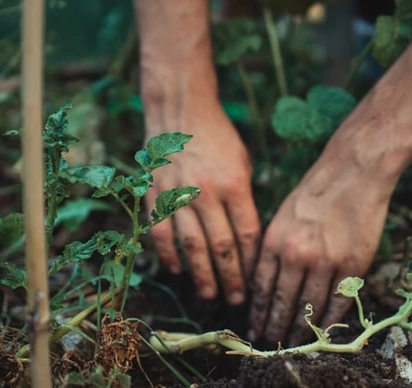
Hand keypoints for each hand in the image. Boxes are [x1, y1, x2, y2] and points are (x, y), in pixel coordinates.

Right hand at [144, 104, 260, 304]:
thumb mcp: (243, 164)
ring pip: (191, 246)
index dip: (251, 262)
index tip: (255, 281)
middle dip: (230, 278)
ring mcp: (178, 194)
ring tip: (209, 295)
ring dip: (201, 275)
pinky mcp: (155, 194)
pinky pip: (161, 233)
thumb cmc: (218, 138)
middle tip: (236, 301)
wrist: (180, 111)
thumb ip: (245, 200)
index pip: (247, 234)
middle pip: (221, 246)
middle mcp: (206, 192)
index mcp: (235, 184)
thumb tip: (247, 240)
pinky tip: (178, 271)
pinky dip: (169, 255)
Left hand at [247, 133, 395, 345]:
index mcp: (274, 241)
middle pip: (282, 302)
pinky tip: (322, 331)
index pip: (261, 288)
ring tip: (293, 342)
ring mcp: (326, 261)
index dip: (258, 313)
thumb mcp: (282, 216)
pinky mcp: (353, 265)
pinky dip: (329, 320)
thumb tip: (264, 283)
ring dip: (300, 329)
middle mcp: (296, 254)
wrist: (353, 171)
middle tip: (270, 344)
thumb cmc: (315, 191)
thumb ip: (273, 249)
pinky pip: (338, 301)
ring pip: (309, 307)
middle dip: (274, 327)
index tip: (254, 329)